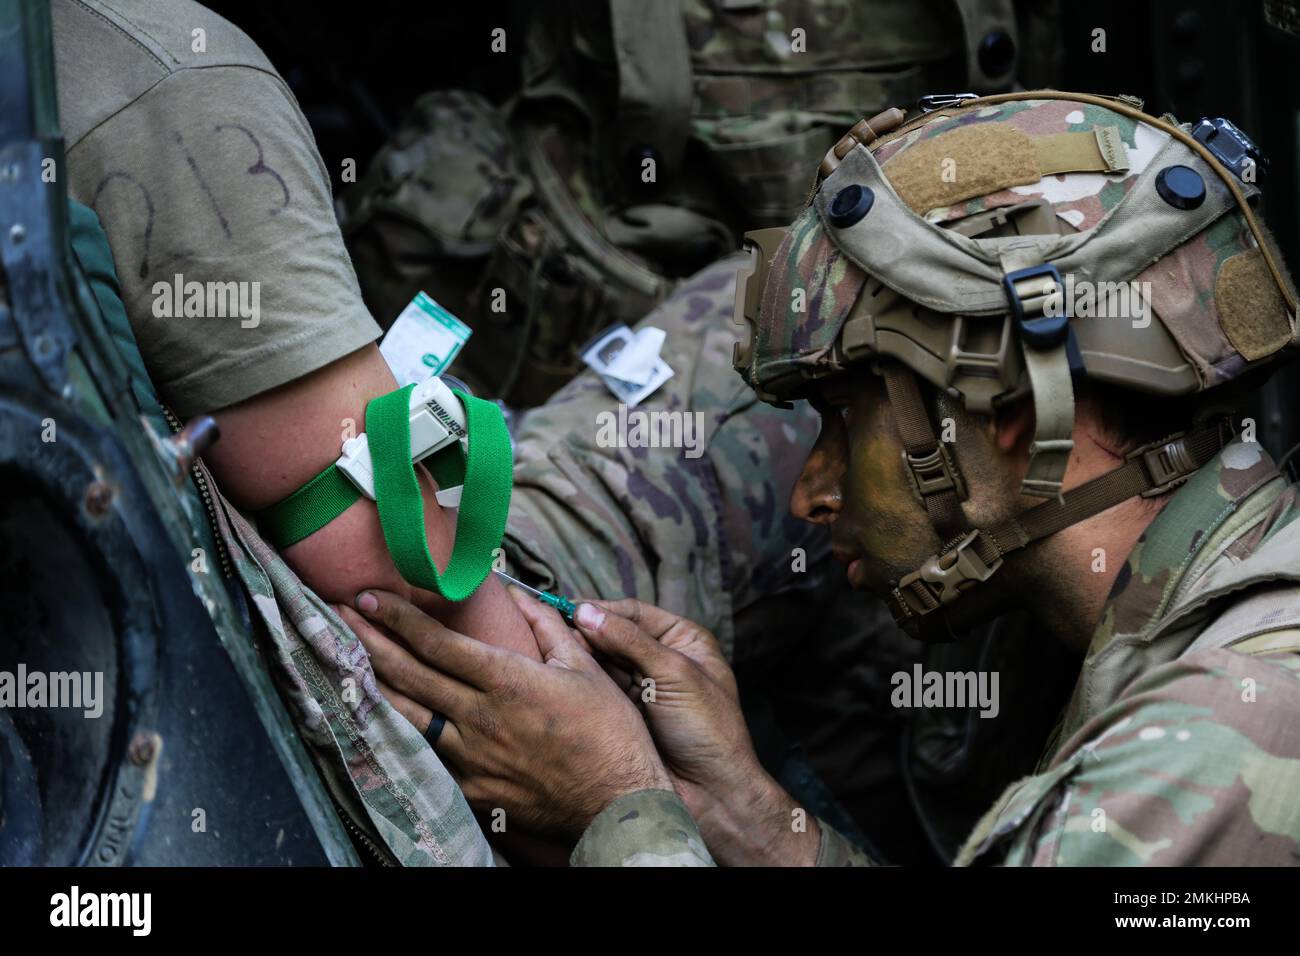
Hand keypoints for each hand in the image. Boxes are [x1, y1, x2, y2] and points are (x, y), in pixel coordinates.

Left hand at [343, 588, 672, 840]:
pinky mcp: (472, 791)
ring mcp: (472, 758)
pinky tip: (382, 721)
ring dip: (374, 686)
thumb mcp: (584, 667)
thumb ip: (546, 626)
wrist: (617, 802)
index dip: (398, 618)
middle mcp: (481, 718)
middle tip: (338, 617)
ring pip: (407, 718)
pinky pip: (427, 759)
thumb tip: (517, 593)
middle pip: (410, 676)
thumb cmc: (609, 732)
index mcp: (508, 681)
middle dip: (369, 642)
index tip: (368, 597)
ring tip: (347, 662)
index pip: (438, 643)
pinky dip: (401, 736)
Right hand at [573, 599, 819, 865]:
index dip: (602, 611)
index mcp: (683, 640)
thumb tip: (586, 612)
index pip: (634, 613)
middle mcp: (660, 659)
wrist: (710, 794)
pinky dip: (578, 682)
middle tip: (552, 634)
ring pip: (601, 662)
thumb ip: (630, 641)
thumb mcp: (673, 674)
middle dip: (586, 634)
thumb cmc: (708, 730)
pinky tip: (558, 677)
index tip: (569, 611)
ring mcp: (640, 687)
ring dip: (578, 658)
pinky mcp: (623, 713)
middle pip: (613, 635)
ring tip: (551, 655)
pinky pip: (596, 690)